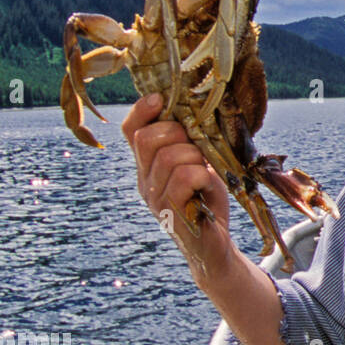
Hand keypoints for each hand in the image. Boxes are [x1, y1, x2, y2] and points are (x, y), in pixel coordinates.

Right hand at [122, 93, 232, 281]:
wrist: (214, 246)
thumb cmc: (207, 200)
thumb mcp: (198, 164)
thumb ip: (189, 142)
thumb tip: (195, 108)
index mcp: (147, 165)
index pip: (130, 131)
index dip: (142, 110)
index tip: (161, 99)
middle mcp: (144, 180)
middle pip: (149, 139)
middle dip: (179, 134)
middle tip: (198, 149)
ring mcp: (155, 198)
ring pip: (171, 157)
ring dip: (197, 157)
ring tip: (206, 171)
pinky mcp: (172, 214)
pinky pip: (186, 178)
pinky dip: (203, 175)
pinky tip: (208, 186)